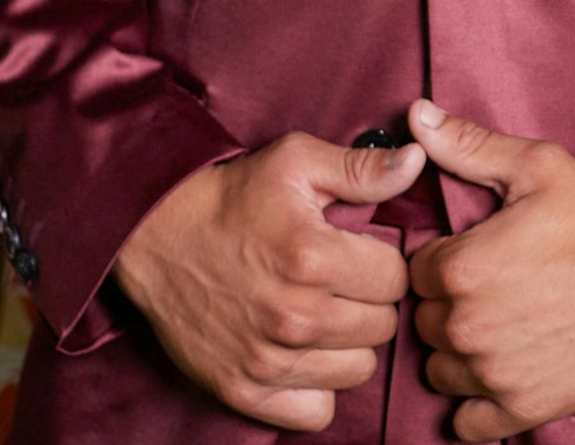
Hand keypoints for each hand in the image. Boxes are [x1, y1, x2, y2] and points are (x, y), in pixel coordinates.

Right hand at [111, 130, 427, 431]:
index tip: (360, 252)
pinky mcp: (244, 389)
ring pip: (358, 371)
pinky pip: (317, 412)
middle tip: (342, 281)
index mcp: (314, 257)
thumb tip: (418, 161)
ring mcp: (269, 359)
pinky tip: (305, 351)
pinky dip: (318, 387)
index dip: (383, 261)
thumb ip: (363, 168)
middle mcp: (295, 315)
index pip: (397, 279)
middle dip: (369, 301)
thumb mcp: (296, 162)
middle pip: (382, 327)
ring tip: (325, 312)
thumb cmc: (233, 196)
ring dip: (349, 343)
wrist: (156, 234)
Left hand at [404, 99, 574, 441]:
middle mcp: (469, 328)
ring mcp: (494, 375)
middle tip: (493, 284)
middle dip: (450, 303)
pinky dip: (478, 401)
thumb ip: (468, 145)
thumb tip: (416, 114)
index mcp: (462, 268)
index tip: (474, 252)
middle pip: (426, 321)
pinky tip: (504, 366)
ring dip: (460, 351)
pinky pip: (467, 421)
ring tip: (501, 322)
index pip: (415, 271)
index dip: (443, 258)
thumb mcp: (538, 167)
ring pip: (441, 369)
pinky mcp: (522, 410)